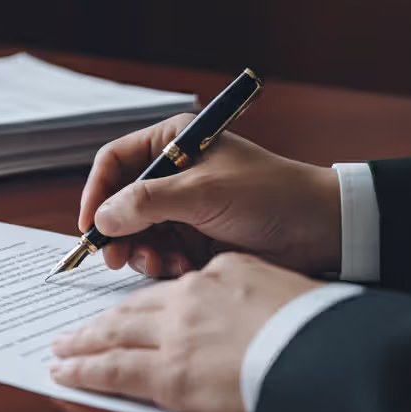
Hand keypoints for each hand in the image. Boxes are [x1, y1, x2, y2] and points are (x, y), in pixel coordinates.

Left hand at [49, 253, 321, 411]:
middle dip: (101, 321)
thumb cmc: (327, 332)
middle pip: (134, 308)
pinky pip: (112, 370)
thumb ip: (259, 300)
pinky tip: (63, 373)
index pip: (173, 289)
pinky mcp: (169, 373)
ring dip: (82, 343)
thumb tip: (251, 322)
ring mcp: (177, 335)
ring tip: (61, 349)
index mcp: (225, 273)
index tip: (131, 313)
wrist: (333, 355)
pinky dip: (83, 371)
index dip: (146, 304)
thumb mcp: (291, 295)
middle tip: (75, 329)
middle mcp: (193, 297)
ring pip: (113, 335)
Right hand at [80, 114, 341, 277]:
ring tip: (162, 263)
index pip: (114, 162)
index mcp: (174, 142)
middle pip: (120, 202)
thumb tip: (102, 217)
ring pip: (136, 232)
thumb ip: (147, 202)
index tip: (89, 225)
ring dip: (143, 252)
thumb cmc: (270, 195)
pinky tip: (182, 269)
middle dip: (118, 232)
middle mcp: (173, 173)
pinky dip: (163, 263)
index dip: (96, 192)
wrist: (321, 230)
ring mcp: (182, 207)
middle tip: (117, 258)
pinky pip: (159, 252)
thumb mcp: (203, 193)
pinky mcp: (194, 237)